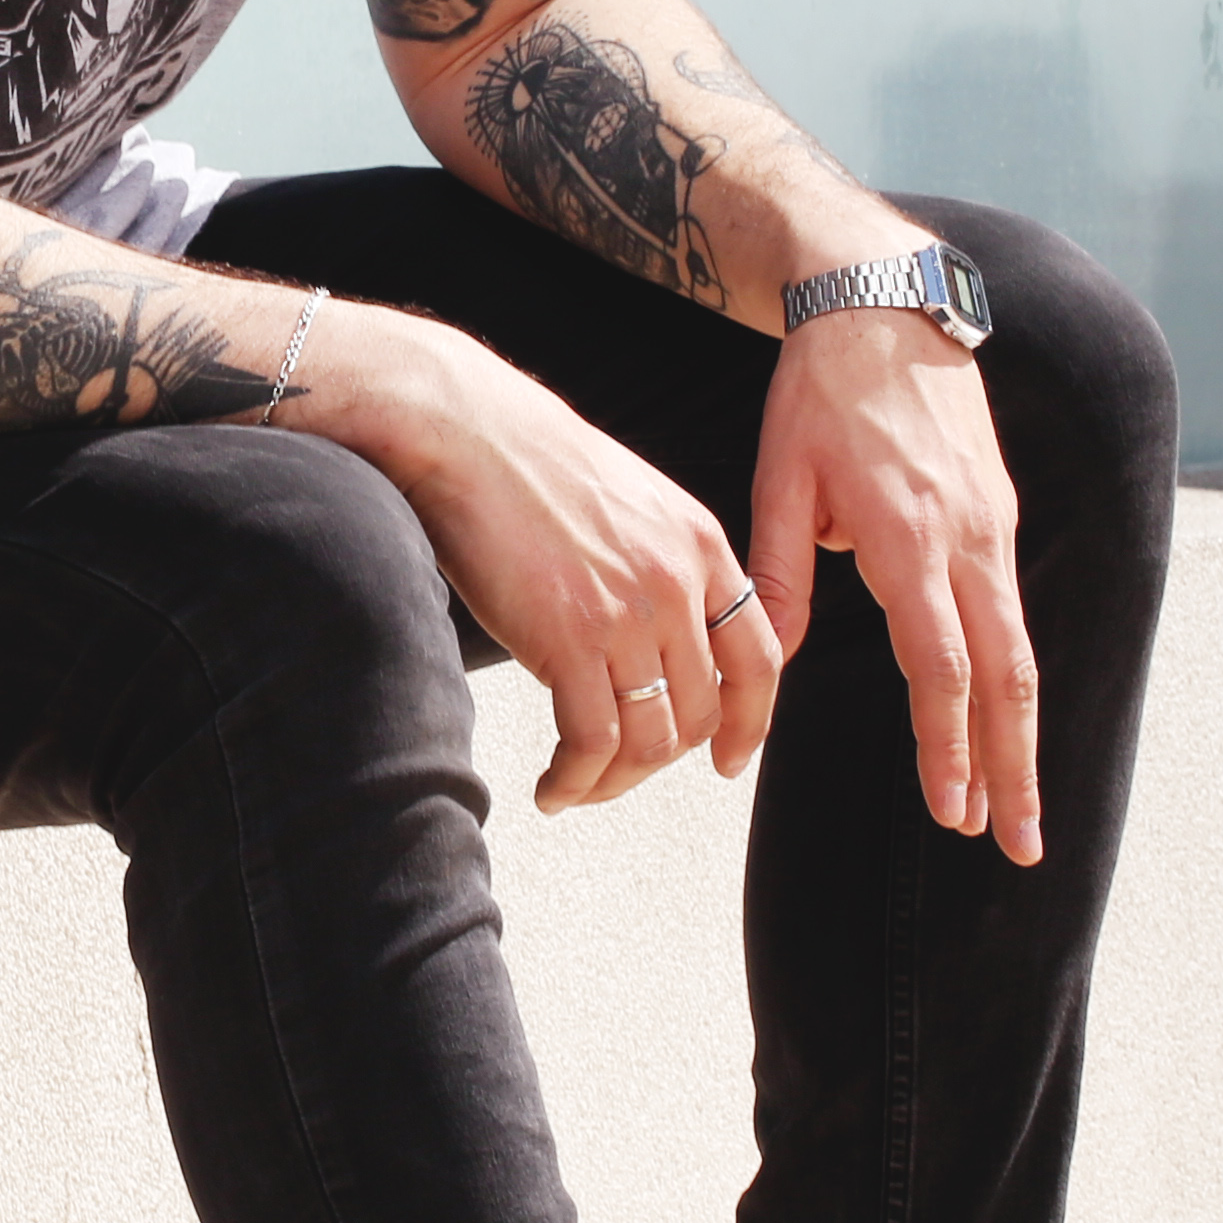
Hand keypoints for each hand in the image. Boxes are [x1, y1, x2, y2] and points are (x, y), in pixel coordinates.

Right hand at [318, 310, 788, 811]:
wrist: (464, 433)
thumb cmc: (527, 464)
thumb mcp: (629, 503)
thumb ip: (659, 566)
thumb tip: (654, 641)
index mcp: (699, 544)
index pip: (758, 656)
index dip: (750, 721)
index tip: (730, 759)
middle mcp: (675, 583)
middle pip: (701, 711)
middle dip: (661, 758)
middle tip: (618, 770)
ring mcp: (626, 614)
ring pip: (650, 739)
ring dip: (614, 780)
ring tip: (578, 786)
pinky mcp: (569, 641)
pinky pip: (590, 742)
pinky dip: (574, 782)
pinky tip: (552, 788)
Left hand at [747, 306, 1039, 855]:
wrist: (885, 303)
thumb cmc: (819, 393)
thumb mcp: (780, 481)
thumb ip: (782, 577)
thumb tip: (771, 660)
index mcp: (909, 538)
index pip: (942, 664)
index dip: (949, 743)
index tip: (952, 811)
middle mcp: (968, 540)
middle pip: (1007, 677)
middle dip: (1013, 768)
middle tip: (1016, 844)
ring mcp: (995, 526)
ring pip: (1023, 651)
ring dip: (1022, 735)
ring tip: (1021, 805)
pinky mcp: (1001, 513)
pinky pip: (1016, 612)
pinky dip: (1017, 678)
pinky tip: (1007, 724)